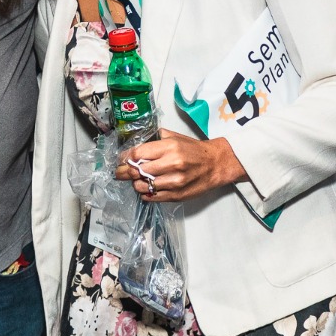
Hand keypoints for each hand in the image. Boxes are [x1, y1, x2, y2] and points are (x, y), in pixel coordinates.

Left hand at [115, 129, 245, 201]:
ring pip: (142, 186)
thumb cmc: (194, 150)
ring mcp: (174, 182)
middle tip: (120, 173)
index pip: (138, 154)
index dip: (125, 158)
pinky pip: (152, 198)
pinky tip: (146, 189)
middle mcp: (171, 164)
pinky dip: (145, 194)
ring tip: (136, 180)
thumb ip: (155, 139)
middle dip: (125, 172)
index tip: (121, 160)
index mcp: (170, 147)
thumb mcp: (175, 137)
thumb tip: (134, 147)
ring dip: (135, 184)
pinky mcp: (176, 195)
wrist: (215, 165)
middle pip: (137, 171)